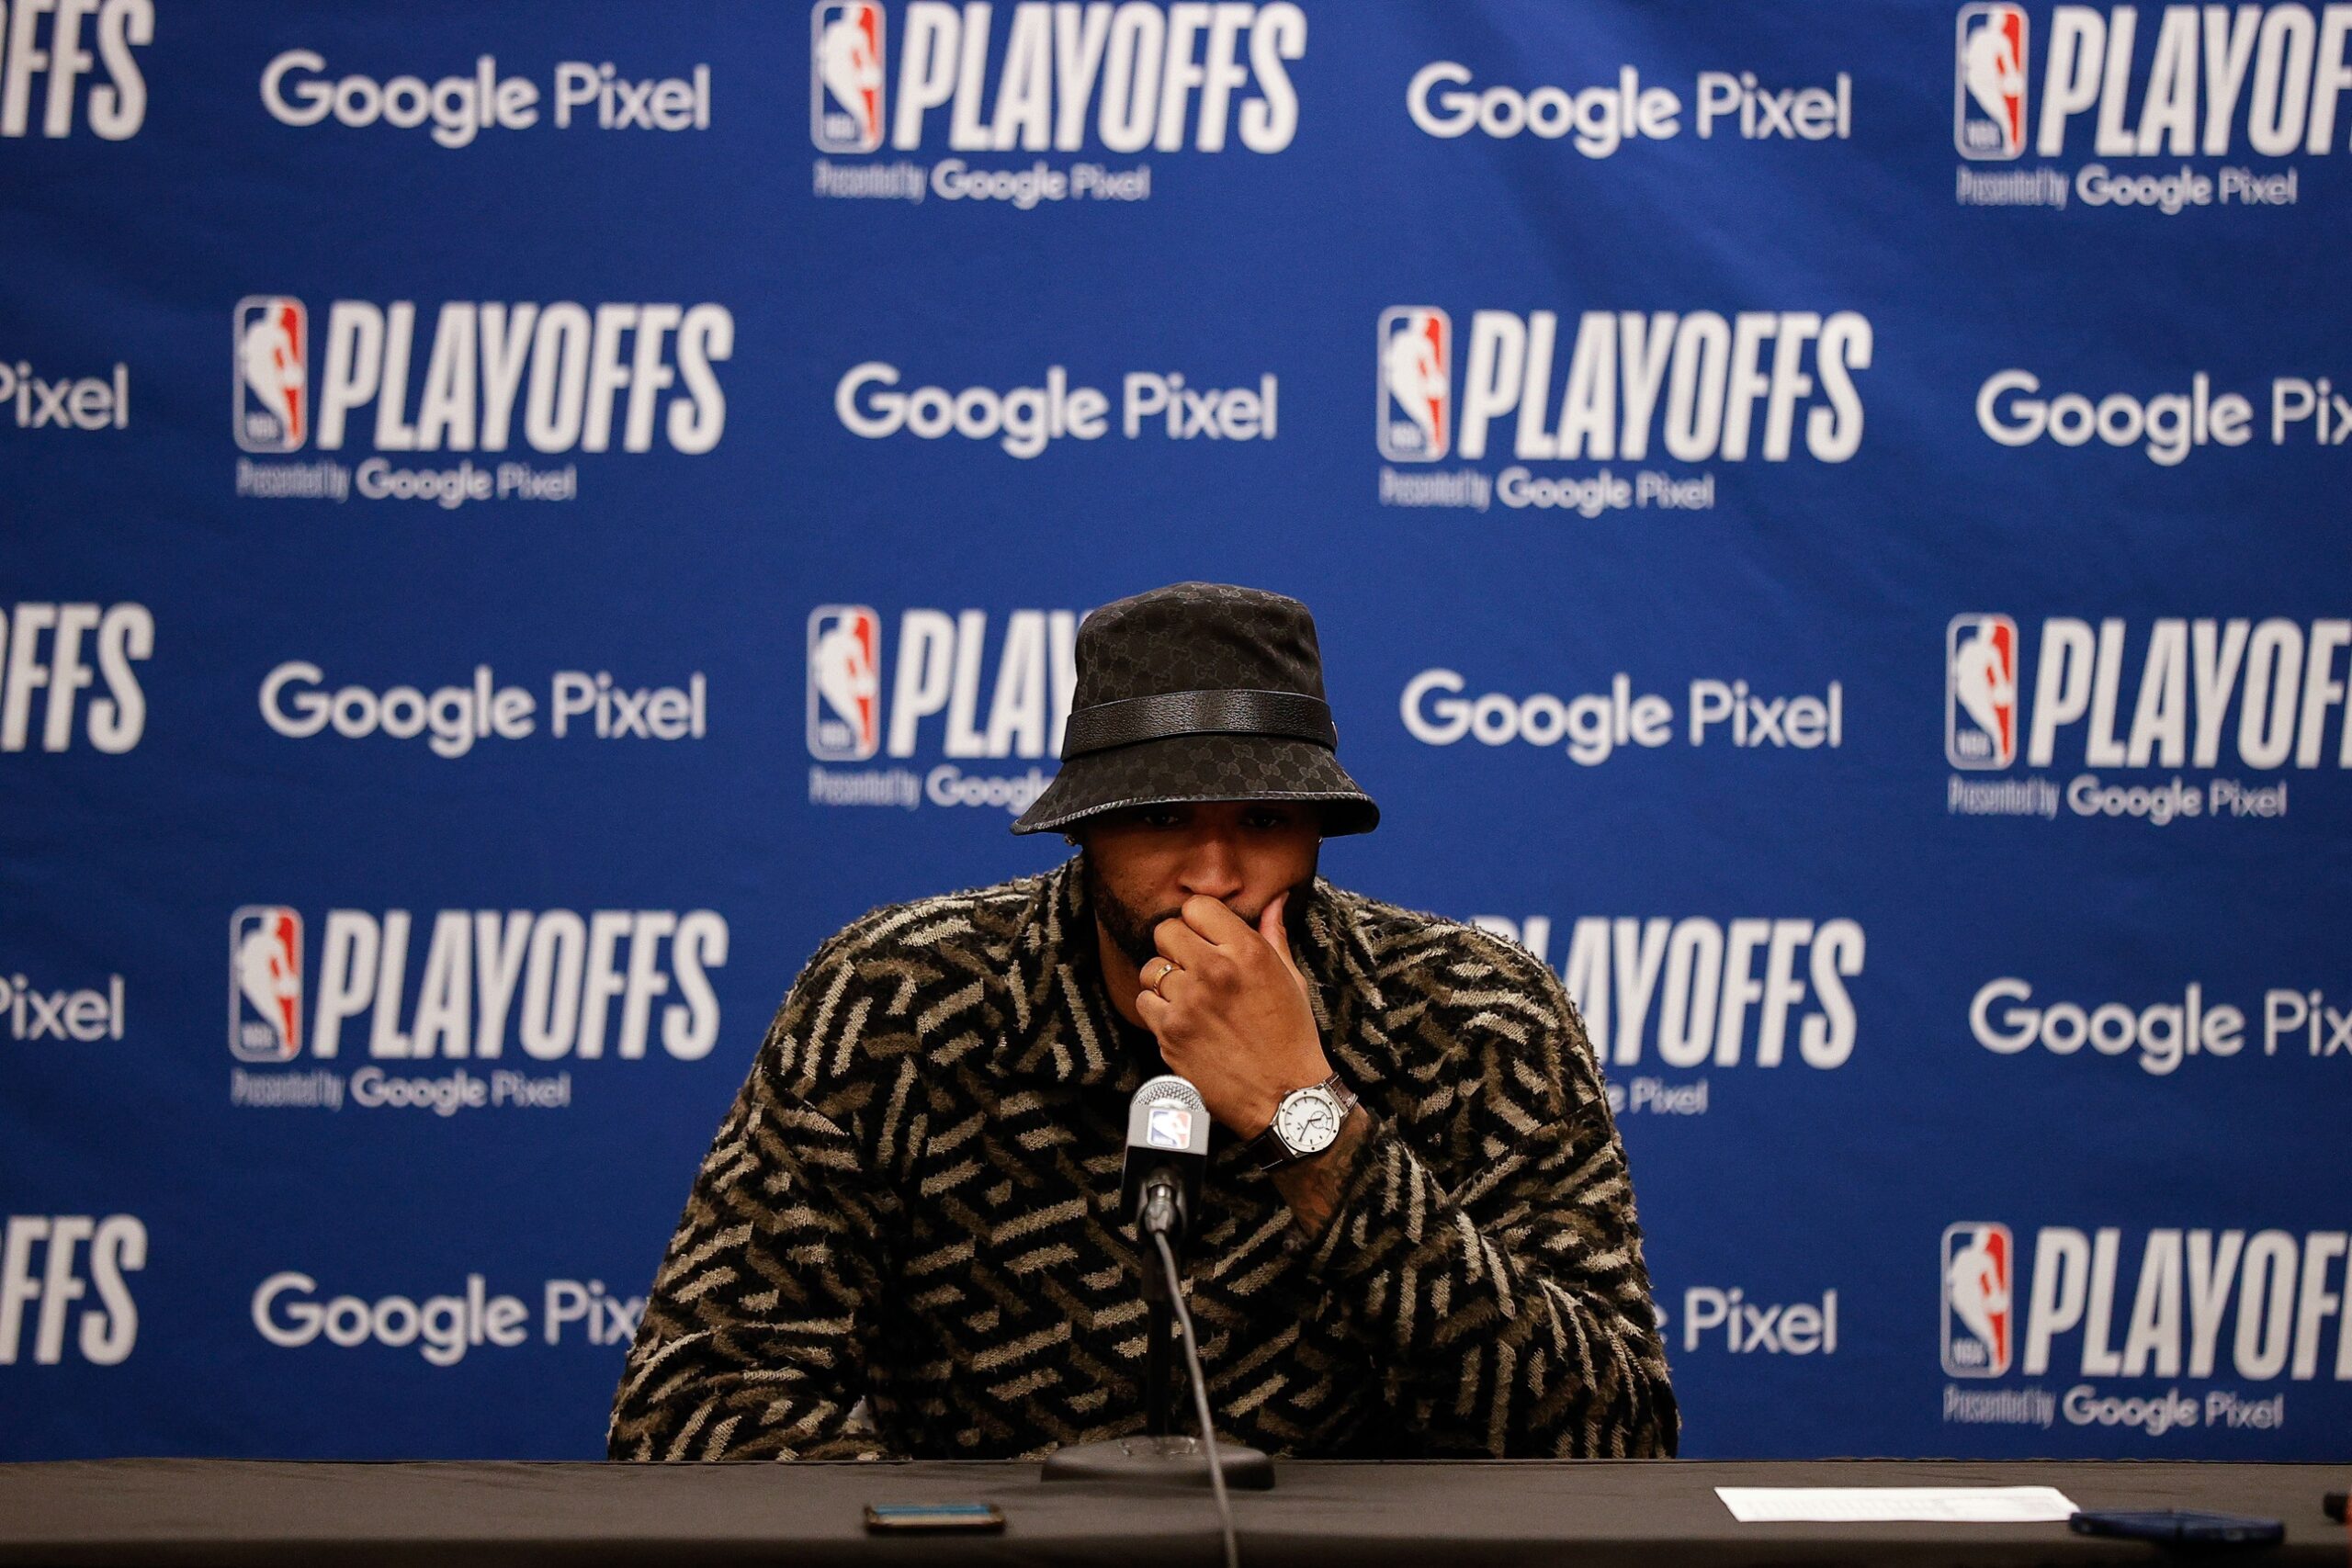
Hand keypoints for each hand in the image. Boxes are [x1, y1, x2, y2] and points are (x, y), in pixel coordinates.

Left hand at [1134, 891, 1327, 1134]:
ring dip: (1164, 981)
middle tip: (1192, 968)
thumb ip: (1273, 935)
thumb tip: (1275, 900)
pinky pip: (1143, 1003)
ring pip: (1150, 968)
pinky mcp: (1170, 1033)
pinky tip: (1179, 1020)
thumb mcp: (1290, 979)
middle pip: (1165, 931)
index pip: (1196, 906)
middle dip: (1176, 946)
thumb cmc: (1291, 1036)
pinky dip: (1156, 1011)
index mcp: (1247, 952)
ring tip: (1187, 998)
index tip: (1204, 938)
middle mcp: (1214, 971)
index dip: (1198, 921)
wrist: (1284, 1096)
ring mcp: (1188, 1002)